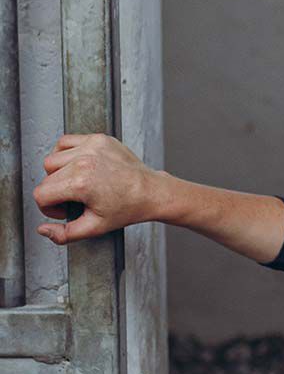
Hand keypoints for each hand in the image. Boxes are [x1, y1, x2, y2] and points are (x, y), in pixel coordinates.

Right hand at [33, 133, 164, 243]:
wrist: (152, 191)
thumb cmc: (128, 208)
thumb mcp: (94, 227)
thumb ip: (64, 234)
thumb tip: (43, 230)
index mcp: (81, 182)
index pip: (41, 194)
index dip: (49, 208)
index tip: (66, 210)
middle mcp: (85, 160)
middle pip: (46, 177)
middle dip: (55, 192)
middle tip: (75, 199)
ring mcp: (92, 146)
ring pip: (52, 159)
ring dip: (58, 172)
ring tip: (76, 182)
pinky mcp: (99, 139)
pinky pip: (66, 142)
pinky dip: (66, 153)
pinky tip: (78, 166)